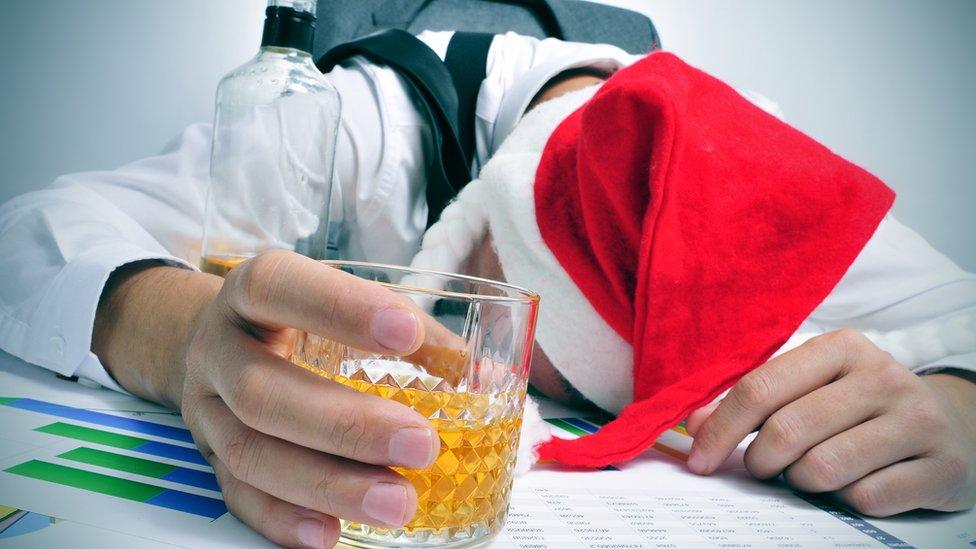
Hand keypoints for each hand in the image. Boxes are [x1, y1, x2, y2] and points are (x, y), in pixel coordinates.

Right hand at [95, 251, 439, 547]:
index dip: (339, 308)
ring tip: (397, 502)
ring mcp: (205, 408)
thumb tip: (465, 366)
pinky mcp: (208, 457)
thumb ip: (399, 326)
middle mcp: (218, 348)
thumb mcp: (337, 302)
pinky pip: (237, 495)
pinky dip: (283, 519)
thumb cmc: (299, 318)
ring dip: (327, 484)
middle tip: (421, 444)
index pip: (280, 288)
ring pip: (249, 453)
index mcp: (251, 290)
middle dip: (346, 424)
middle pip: (261, 390)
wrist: (217, 339)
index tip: (408, 333)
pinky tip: (331, 533)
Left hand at [684, 329, 975, 515]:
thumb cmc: (860, 406)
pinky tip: (856, 484)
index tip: (699, 459)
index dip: (720, 429)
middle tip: (763, 468)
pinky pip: (867, 498)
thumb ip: (753, 403)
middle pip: (788, 429)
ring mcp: (917, 419)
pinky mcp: (943, 465)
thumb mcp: (809, 389)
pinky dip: (848, 500)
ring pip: (825, 467)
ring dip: (803, 482)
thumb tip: (694, 426)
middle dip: (761, 460)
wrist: (951, 424)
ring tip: (809, 473)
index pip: (760, 388)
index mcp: (840, 348)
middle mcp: (882, 376)